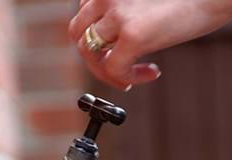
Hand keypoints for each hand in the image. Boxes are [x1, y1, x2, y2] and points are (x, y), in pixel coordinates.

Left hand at [69, 0, 231, 89]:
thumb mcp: (145, 2)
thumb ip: (125, 14)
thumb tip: (114, 44)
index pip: (84, 15)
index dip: (96, 37)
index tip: (114, 49)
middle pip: (79, 34)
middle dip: (95, 57)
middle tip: (118, 70)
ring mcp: (116, 14)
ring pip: (90, 53)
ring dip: (107, 71)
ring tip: (131, 78)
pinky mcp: (132, 34)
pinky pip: (113, 69)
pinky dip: (127, 79)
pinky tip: (151, 73)